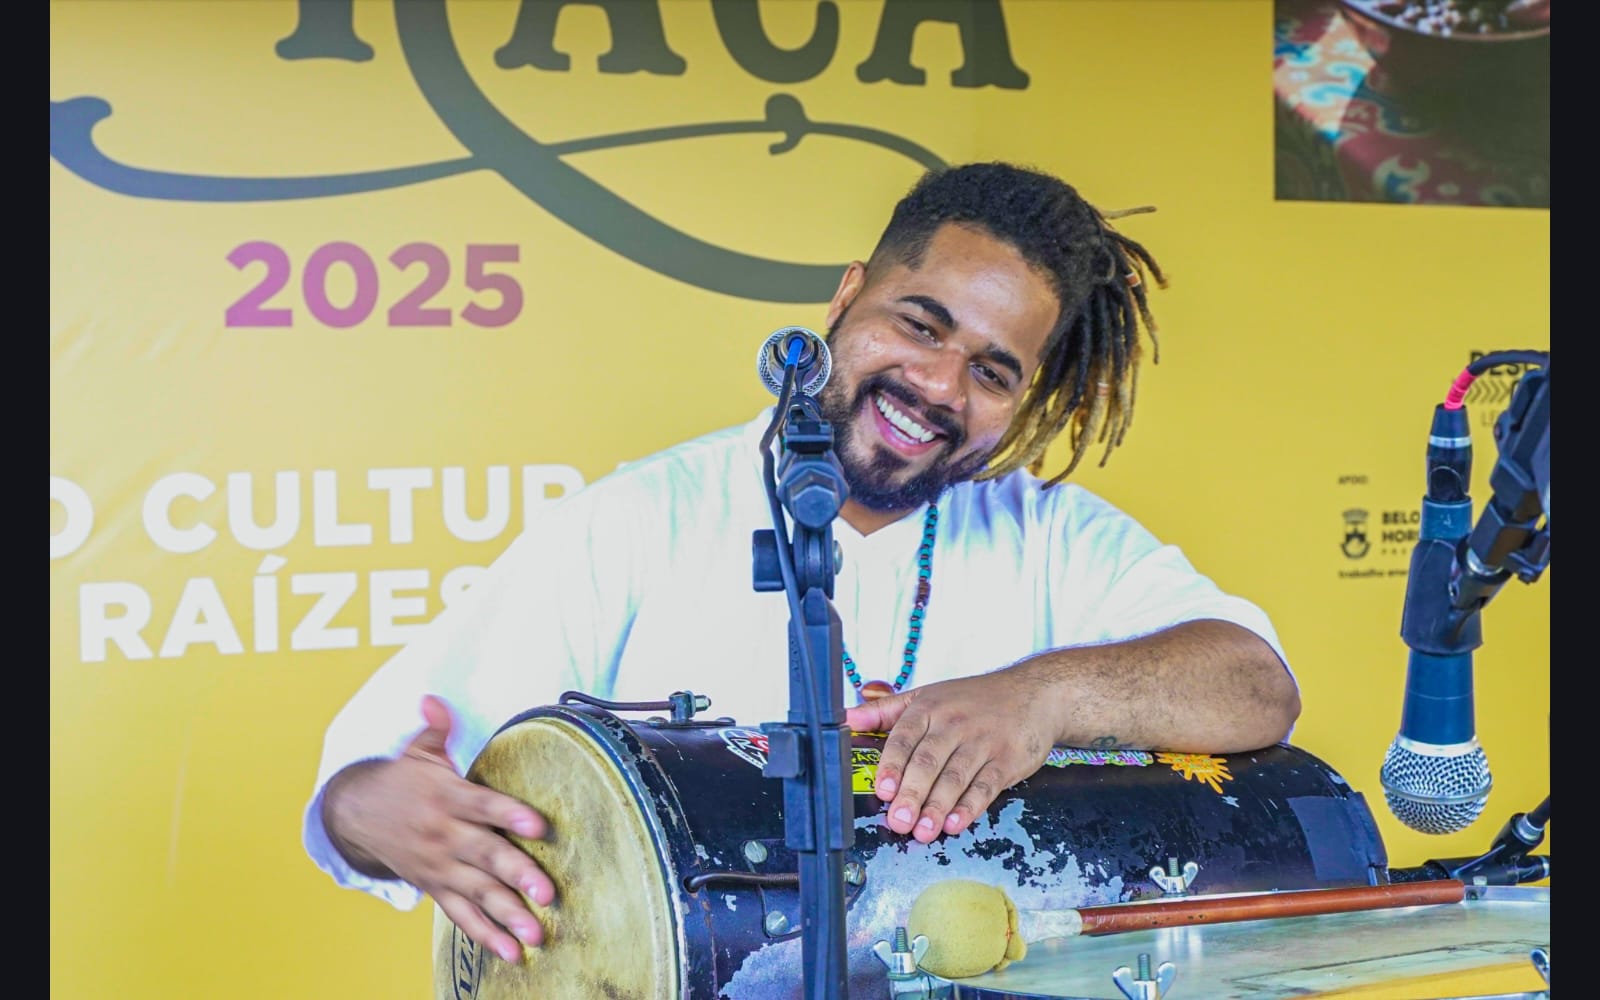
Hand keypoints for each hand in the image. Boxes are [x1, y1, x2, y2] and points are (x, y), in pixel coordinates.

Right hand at [321, 695, 556, 962]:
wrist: (356, 815)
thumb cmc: (402, 780)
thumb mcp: (417, 750)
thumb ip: (437, 727)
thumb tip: (434, 699)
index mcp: (446, 797)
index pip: (482, 806)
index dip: (510, 814)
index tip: (538, 825)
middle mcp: (444, 835)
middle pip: (486, 855)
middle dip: (518, 874)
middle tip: (547, 893)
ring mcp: (439, 866)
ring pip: (478, 892)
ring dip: (508, 915)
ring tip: (536, 934)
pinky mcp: (435, 887)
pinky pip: (462, 915)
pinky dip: (486, 936)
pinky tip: (513, 953)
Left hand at [844, 671, 1056, 843]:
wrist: (1034, 694)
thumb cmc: (975, 699)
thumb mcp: (928, 695)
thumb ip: (885, 710)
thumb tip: (845, 719)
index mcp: (930, 708)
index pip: (905, 737)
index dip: (892, 765)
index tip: (884, 790)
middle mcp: (954, 723)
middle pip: (928, 761)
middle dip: (912, 794)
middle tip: (899, 821)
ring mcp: (982, 741)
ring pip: (955, 777)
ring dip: (937, 807)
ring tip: (922, 831)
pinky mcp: (1007, 759)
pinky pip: (986, 786)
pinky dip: (970, 806)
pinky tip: (955, 823)